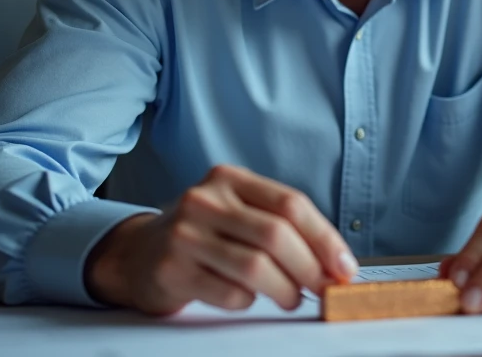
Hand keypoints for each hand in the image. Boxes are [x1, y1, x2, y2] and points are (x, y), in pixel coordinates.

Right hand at [84, 164, 357, 314]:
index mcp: (230, 179)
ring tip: (292, 298)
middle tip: (322, 289)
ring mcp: (185, 234)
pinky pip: (230, 293)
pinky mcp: (172, 270)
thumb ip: (282, 227)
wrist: (137, 254)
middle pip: (276, 235)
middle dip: (310, 268)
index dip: (324, 239)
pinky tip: (248, 297)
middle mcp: (205, 200)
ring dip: (285, 290)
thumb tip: (335, 263)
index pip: (291, 204)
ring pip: (255, 267)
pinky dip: (250, 301)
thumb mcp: (237, 213)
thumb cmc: (203, 235)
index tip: (344, 268)